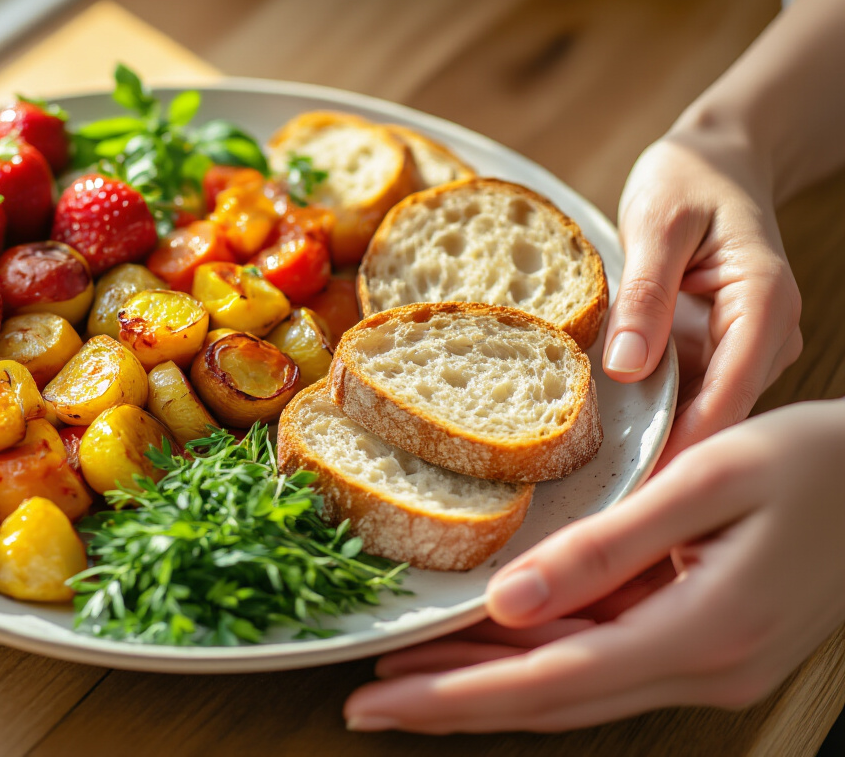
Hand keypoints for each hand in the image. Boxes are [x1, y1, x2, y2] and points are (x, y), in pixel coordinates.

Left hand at [343, 399, 844, 732]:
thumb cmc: (814, 463)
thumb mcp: (708, 481)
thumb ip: (607, 546)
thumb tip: (505, 600)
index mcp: (702, 630)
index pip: (547, 679)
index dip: (452, 695)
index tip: (375, 700)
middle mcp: (703, 668)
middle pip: (550, 698)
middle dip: (450, 701)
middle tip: (364, 701)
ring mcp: (708, 666)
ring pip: (571, 686)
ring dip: (485, 683)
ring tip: (405, 676)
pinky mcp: (704, 646)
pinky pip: (602, 661)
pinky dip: (535, 657)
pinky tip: (485, 643)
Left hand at [603, 127, 801, 462]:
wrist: (714, 162)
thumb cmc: (687, 181)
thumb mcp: (657, 224)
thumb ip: (645, 293)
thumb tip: (627, 368)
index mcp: (764, 303)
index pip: (731, 393)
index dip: (686, 445)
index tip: (640, 487)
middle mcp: (767, 336)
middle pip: (721, 415)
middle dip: (669, 457)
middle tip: (606, 498)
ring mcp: (745, 349)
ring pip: (704, 412)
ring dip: (658, 441)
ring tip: (599, 479)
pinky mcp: (719, 353)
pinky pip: (688, 394)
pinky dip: (654, 413)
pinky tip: (608, 439)